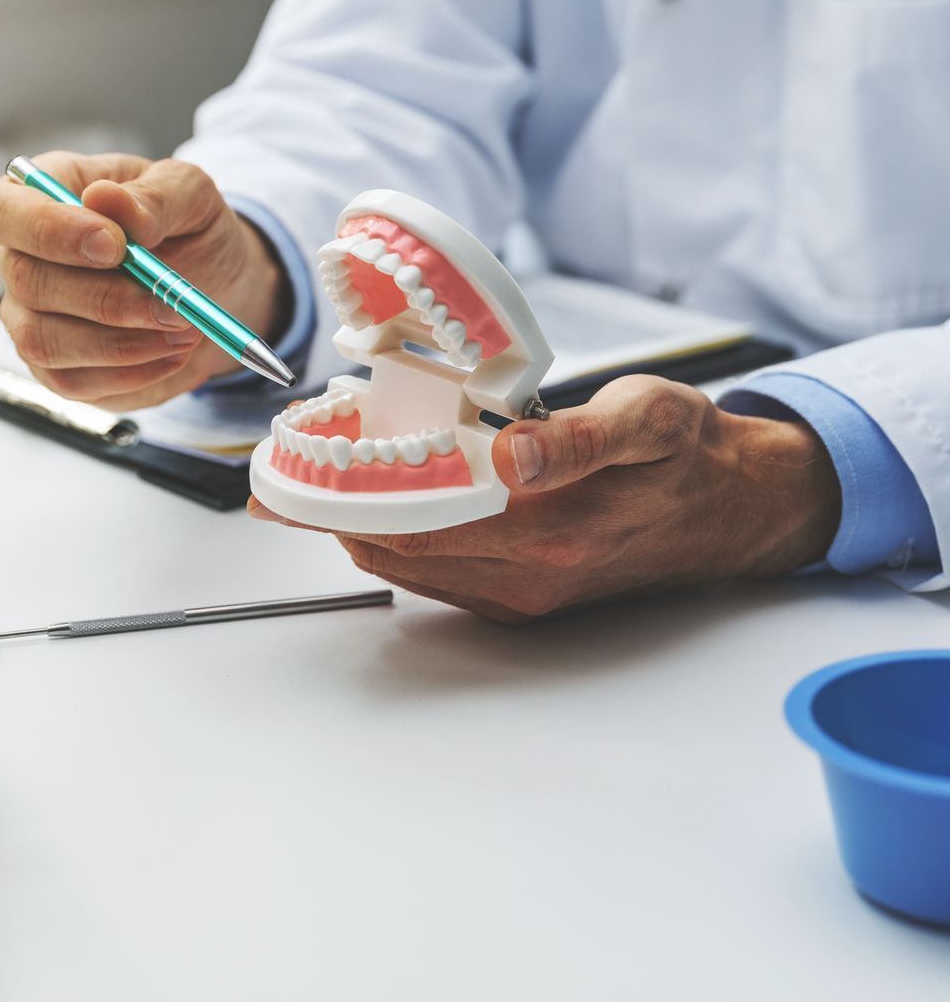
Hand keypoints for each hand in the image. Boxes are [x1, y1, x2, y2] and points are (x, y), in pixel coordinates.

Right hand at [0, 151, 289, 409]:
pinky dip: (131, 373)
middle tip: (171, 304)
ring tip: (183, 328)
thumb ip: (154, 196)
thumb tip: (105, 199)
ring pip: (44, 341)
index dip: (51, 231)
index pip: (5, 211)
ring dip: (122, 343)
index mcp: (40, 196)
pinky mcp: (53, 366)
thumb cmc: (189, 230)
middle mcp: (20, 257)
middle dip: (106, 299)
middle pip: (27, 282)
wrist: (213, 288)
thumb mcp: (190, 195)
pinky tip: (172, 353)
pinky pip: (73, 382)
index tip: (115, 246)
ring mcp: (29, 316)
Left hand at [250, 376, 841, 620]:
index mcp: (550, 529)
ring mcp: (522, 593)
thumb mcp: (650, 419)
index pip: (413, 520)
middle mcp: (527, 575)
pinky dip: (395, 540)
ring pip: (409, 566)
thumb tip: (512, 456)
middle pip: (395, 549)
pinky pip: (436, 575)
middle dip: (332, 513)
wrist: (734, 509)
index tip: (291, 471)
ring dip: (357, 528)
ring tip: (316, 484)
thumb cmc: (688, 455)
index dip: (342, 497)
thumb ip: (579, 439)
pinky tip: (380, 505)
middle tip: (281, 476)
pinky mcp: (523, 596)